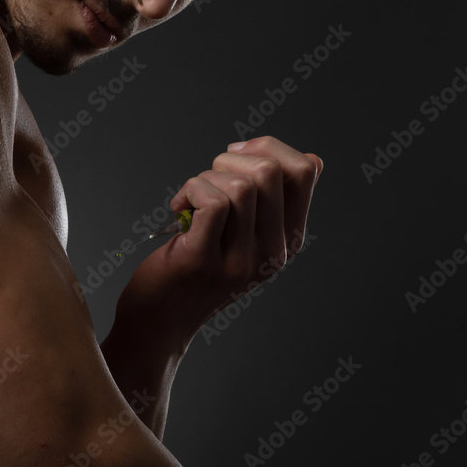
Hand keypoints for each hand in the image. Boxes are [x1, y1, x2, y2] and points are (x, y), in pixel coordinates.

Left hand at [114, 136, 322, 355]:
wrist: (161, 320)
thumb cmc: (197, 268)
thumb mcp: (245, 236)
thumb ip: (268, 202)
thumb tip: (297, 155)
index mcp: (288, 239)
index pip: (306, 170)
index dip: (268, 147)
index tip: (235, 157)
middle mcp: (272, 252)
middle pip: (271, 172)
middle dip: (231, 159)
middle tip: (207, 180)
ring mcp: (240, 260)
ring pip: (241, 185)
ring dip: (206, 177)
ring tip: (190, 198)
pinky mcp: (202, 261)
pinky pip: (211, 202)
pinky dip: (190, 190)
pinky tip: (178, 207)